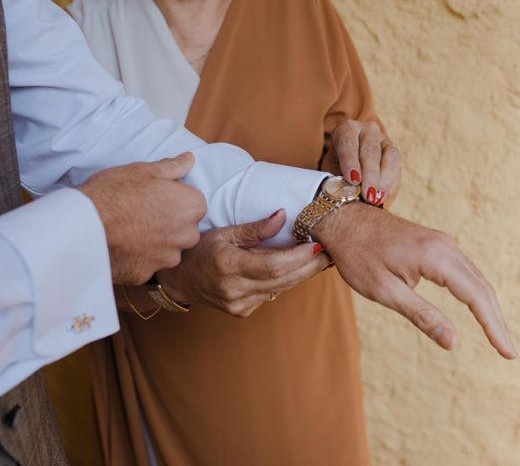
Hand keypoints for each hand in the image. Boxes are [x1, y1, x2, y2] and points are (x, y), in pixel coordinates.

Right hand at [79, 153, 205, 284]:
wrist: (85, 227)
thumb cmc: (115, 193)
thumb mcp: (144, 170)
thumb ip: (173, 167)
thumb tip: (189, 159)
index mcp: (192, 207)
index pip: (194, 202)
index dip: (175, 198)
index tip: (155, 196)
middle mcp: (188, 235)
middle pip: (185, 227)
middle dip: (170, 221)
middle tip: (142, 211)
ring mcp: (169, 258)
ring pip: (169, 247)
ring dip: (157, 241)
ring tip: (131, 229)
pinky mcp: (149, 274)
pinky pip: (148, 263)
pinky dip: (139, 256)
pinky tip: (123, 244)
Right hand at [156, 210, 329, 317]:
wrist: (180, 280)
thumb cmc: (201, 250)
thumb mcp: (224, 232)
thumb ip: (255, 228)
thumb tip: (283, 216)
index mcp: (228, 266)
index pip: (273, 265)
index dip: (298, 257)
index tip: (318, 245)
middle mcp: (235, 290)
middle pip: (283, 279)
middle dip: (310, 265)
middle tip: (330, 251)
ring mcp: (239, 304)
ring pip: (282, 288)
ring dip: (303, 273)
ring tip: (321, 257)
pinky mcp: (243, 312)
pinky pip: (273, 293)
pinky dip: (286, 280)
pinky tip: (297, 268)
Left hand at [313, 203, 516, 358]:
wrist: (343, 219)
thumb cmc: (358, 256)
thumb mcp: (385, 291)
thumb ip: (422, 315)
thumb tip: (453, 342)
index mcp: (435, 256)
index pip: (476, 296)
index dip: (493, 326)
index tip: (508, 353)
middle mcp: (445, 246)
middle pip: (481, 287)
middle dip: (495, 320)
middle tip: (508, 352)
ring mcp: (441, 242)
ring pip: (474, 277)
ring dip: (487, 306)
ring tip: (497, 336)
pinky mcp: (434, 243)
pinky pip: (463, 270)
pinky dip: (474, 292)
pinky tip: (477, 308)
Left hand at [321, 119, 400, 205]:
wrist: (350, 167)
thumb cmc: (337, 167)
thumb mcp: (332, 170)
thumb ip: (339, 178)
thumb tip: (348, 191)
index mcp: (346, 130)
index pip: (348, 143)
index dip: (350, 162)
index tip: (353, 180)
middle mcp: (367, 131)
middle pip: (370, 150)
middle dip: (370, 175)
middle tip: (367, 195)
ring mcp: (384, 140)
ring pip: (389, 156)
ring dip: (383, 180)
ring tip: (376, 199)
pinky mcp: (395, 153)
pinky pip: (397, 167)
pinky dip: (390, 184)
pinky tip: (382, 196)